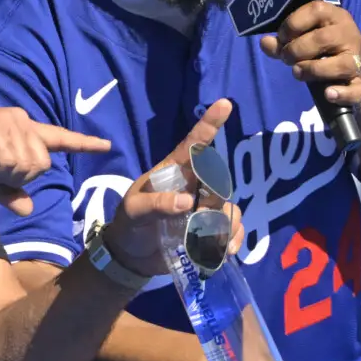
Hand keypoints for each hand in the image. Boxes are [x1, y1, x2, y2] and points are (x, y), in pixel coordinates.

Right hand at [0, 104, 109, 214]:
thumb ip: (9, 191)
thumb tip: (30, 208)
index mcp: (23, 131)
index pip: (59, 138)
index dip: (83, 144)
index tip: (106, 145)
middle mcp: (23, 122)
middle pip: (42, 165)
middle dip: (16, 175)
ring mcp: (14, 123)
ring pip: (28, 165)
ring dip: (3, 171)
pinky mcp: (1, 128)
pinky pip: (10, 163)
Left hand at [100, 99, 243, 275]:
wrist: (131, 256)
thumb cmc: (129, 224)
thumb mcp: (134, 211)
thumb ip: (155, 204)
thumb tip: (187, 202)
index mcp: (174, 172)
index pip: (194, 144)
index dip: (208, 124)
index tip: (224, 104)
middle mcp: (193, 186)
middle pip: (219, 181)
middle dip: (215, 200)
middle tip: (195, 220)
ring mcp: (203, 208)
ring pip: (228, 208)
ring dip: (227, 225)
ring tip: (215, 245)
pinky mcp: (209, 230)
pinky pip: (231, 228)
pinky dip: (231, 239)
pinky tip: (224, 251)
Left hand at [260, 1, 360, 106]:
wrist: (353, 74)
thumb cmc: (321, 51)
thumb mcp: (302, 41)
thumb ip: (282, 42)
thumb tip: (264, 42)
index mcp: (334, 16)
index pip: (315, 9)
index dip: (292, 24)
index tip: (282, 38)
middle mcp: (349, 34)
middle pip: (323, 39)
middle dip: (297, 50)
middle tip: (286, 58)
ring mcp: (358, 60)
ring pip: (340, 64)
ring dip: (313, 70)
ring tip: (298, 72)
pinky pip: (357, 90)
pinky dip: (341, 93)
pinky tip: (327, 93)